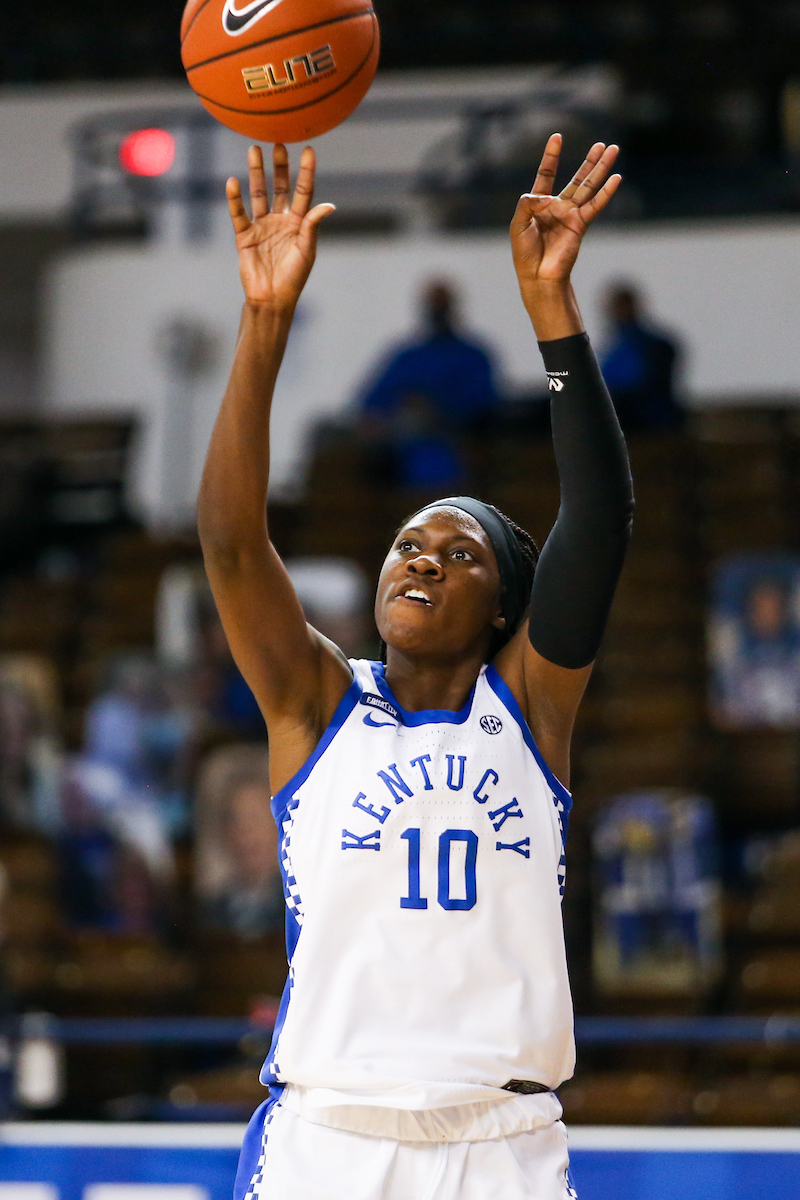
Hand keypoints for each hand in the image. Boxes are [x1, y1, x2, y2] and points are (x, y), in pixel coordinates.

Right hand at [226, 144, 334, 311]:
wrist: (272, 299)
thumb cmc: (294, 278)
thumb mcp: (307, 251)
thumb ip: (313, 226)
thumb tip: (329, 205)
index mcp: (299, 223)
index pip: (304, 191)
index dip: (306, 171)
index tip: (309, 149)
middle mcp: (280, 220)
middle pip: (280, 187)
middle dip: (279, 166)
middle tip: (278, 142)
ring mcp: (262, 226)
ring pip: (259, 193)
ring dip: (256, 172)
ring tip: (253, 150)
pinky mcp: (244, 235)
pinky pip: (238, 213)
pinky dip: (235, 198)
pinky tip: (232, 181)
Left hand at [510, 134, 620, 299]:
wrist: (537, 276)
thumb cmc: (524, 252)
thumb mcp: (518, 224)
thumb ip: (527, 204)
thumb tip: (546, 196)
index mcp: (539, 204)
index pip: (546, 174)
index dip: (551, 156)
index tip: (557, 137)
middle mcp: (558, 207)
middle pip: (577, 179)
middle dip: (589, 161)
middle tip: (602, 144)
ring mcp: (571, 215)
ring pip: (589, 187)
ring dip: (601, 169)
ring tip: (613, 150)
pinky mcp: (580, 225)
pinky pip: (595, 205)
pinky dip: (606, 192)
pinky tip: (616, 178)